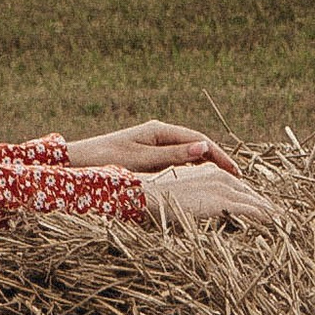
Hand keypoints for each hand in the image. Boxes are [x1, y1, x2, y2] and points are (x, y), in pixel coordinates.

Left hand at [66, 121, 234, 174]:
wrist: (77, 162)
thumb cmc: (105, 160)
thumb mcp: (142, 160)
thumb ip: (173, 156)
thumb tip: (205, 149)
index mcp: (159, 130)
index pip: (200, 141)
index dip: (221, 156)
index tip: (236, 173)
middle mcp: (159, 134)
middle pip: (197, 147)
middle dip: (218, 161)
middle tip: (238, 180)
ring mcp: (154, 144)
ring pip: (188, 155)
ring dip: (206, 167)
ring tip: (224, 184)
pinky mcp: (147, 156)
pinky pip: (176, 162)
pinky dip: (190, 171)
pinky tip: (199, 184)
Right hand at [149, 163, 277, 231]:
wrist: (148, 195)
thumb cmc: (159, 199)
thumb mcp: (182, 196)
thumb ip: (197, 201)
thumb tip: (200, 212)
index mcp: (212, 173)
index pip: (242, 190)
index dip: (257, 203)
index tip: (269, 214)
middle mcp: (222, 176)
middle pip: (253, 195)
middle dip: (270, 209)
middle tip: (286, 222)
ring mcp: (223, 187)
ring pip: (257, 202)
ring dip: (272, 215)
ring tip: (286, 226)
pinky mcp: (223, 200)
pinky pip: (252, 210)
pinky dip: (266, 218)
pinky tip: (276, 225)